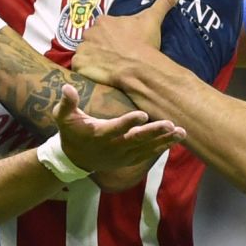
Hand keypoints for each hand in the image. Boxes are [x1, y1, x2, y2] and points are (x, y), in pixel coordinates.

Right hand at [51, 82, 183, 171]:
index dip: (128, 122)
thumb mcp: (64, 118)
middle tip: (170, 124)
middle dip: (154, 132)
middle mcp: (113, 146)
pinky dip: (162, 148)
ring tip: (181, 133)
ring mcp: (123, 155)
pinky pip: (148, 154)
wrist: (75, 159)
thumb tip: (67, 87)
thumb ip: (67, 103)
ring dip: (164, 140)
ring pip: (146, 148)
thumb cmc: (71, 132)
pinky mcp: (129, 159)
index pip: (116, 128)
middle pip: (136, 139)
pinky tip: (176, 140)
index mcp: (99, 134)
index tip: (142, 115)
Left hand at [71, 0, 183, 85]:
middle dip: (100, 47)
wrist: (138, 68)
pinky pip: (78, 67)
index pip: (104, 28)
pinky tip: (97, 74)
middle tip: (114, 57)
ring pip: (84, 53)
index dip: (112, 37)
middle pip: (92, 39)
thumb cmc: (144, 44)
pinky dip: (84, 71)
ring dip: (92, 59)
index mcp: (104, 21)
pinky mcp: (79, 65)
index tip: (121, 45)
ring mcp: (83, 49)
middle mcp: (90, 32)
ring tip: (106, 67)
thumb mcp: (153, 19)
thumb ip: (163, 1)